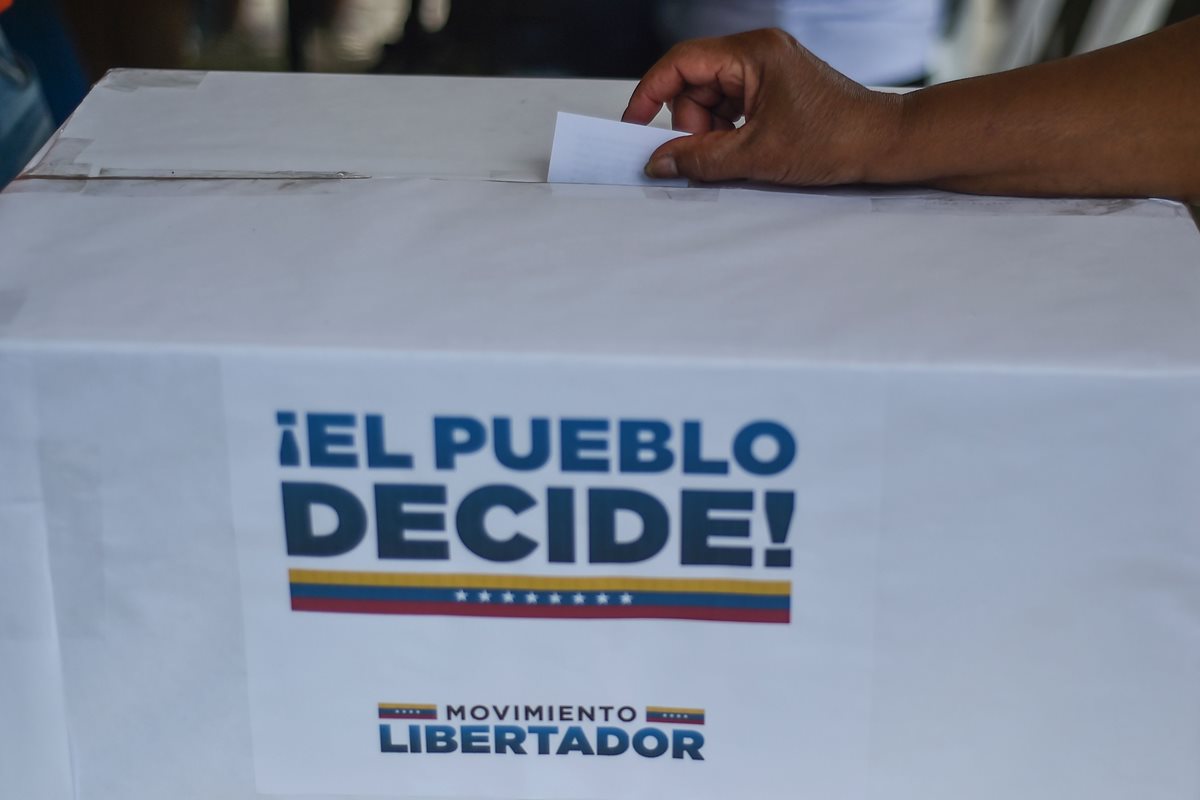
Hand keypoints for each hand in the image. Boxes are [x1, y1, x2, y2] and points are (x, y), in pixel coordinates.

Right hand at [622, 28, 903, 185]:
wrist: (885, 144)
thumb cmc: (836, 139)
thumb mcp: (757, 155)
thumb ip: (700, 160)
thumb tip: (658, 163)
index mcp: (753, 53)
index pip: (681, 63)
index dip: (650, 93)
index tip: (633, 124)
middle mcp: (758, 53)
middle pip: (694, 83)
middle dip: (690, 123)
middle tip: (706, 156)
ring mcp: (768, 69)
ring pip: (713, 98)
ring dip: (711, 131)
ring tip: (736, 156)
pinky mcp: (776, 88)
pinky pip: (734, 106)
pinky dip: (729, 131)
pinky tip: (744, 151)